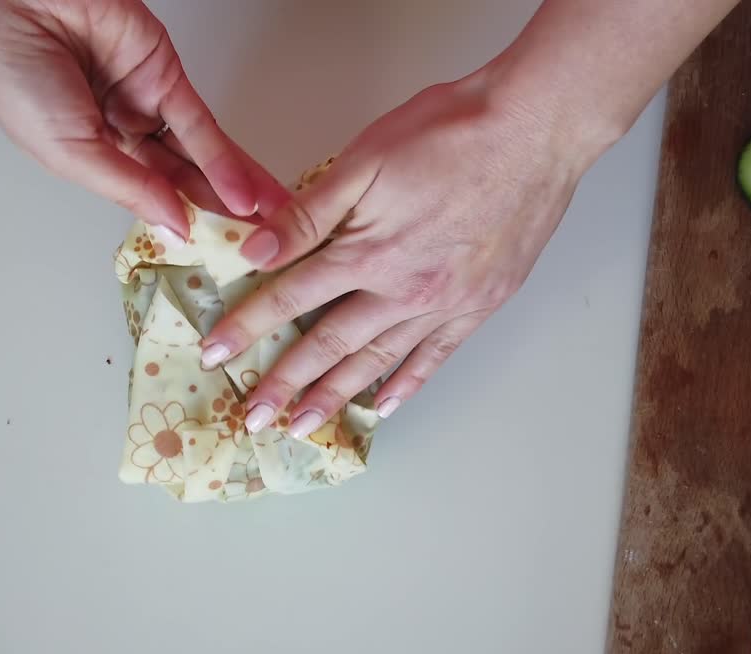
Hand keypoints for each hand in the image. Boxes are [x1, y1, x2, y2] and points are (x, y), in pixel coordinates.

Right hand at [0, 0, 287, 240]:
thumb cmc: (9, 69)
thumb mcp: (68, 150)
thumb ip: (126, 187)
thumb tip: (172, 227)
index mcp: (86, 155)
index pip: (144, 199)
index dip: (179, 227)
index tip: (214, 260)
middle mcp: (120, 131)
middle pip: (180, 182)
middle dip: (219, 216)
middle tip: (256, 249)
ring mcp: (146, 101)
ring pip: (199, 158)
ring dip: (234, 193)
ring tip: (268, 228)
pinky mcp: (166, 73)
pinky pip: (201, 126)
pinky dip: (223, 160)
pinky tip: (244, 194)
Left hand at [201, 71, 612, 438]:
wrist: (534, 129)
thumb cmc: (451, 132)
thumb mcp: (365, 160)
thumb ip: (308, 213)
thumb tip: (255, 251)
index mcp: (367, 253)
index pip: (290, 299)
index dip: (248, 327)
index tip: (216, 353)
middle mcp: (403, 291)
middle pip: (329, 345)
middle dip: (284, 384)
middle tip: (253, 417)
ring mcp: (445, 305)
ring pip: (377, 361)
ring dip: (336, 396)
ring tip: (304, 426)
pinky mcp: (479, 305)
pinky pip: (435, 357)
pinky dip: (406, 384)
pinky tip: (383, 405)